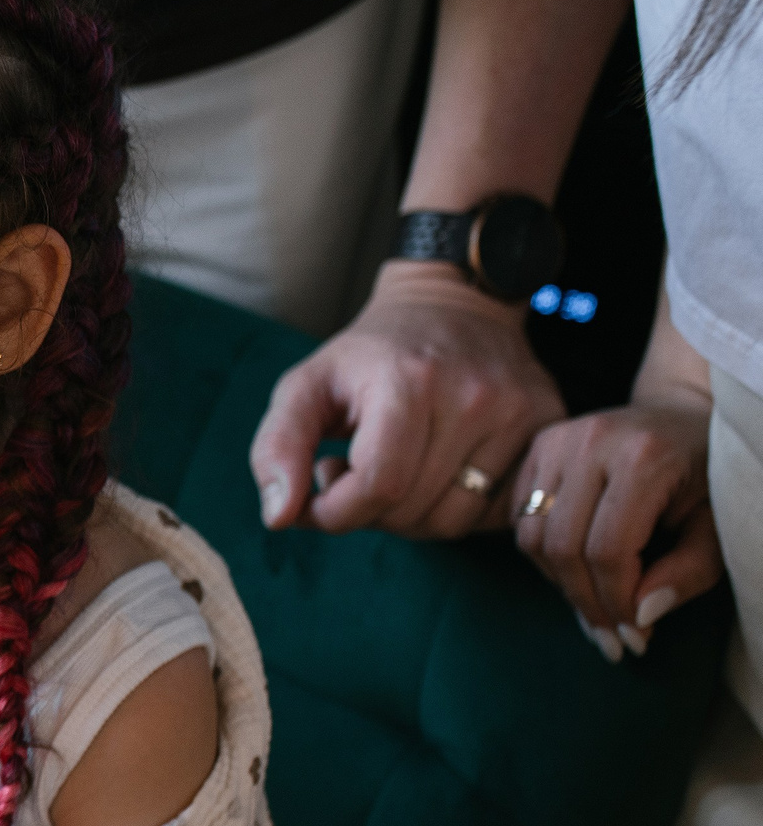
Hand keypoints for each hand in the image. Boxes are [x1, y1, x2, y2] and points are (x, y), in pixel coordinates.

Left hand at [251, 263, 565, 537]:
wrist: (455, 305)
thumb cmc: (370, 355)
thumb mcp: (306, 385)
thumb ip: (277, 448)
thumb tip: (279, 517)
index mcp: (408, 381)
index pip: (378, 486)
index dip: (337, 511)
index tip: (322, 492)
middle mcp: (473, 397)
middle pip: (414, 511)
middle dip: (370, 512)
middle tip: (357, 474)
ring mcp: (519, 412)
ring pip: (455, 521)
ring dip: (412, 517)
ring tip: (393, 474)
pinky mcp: (548, 425)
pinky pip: (497, 511)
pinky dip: (460, 510)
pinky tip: (437, 476)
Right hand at [510, 402, 721, 657]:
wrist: (682, 415)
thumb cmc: (705, 475)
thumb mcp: (715, 527)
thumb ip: (688, 573)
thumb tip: (639, 618)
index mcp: (643, 457)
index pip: (608, 550)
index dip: (616, 602)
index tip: (634, 636)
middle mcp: (591, 442)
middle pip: (562, 547)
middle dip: (586, 602)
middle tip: (609, 637)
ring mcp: (557, 440)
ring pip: (532, 538)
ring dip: (560, 582)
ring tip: (593, 604)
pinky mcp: (537, 446)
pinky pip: (520, 519)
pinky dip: (542, 554)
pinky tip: (575, 568)